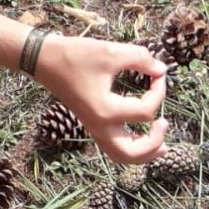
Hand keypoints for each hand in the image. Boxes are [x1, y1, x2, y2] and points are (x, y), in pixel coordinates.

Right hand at [35, 35, 168, 162]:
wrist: (44, 60)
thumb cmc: (74, 55)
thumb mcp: (110, 51)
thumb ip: (139, 58)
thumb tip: (161, 70)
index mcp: (106, 111)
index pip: (146, 111)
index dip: (159, 92)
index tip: (158, 73)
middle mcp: (101, 127)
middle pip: (133, 153)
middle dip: (154, 144)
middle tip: (165, 123)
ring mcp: (95, 130)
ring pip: (123, 156)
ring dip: (144, 153)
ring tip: (161, 143)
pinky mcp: (92, 126)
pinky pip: (115, 148)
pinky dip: (131, 148)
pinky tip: (142, 136)